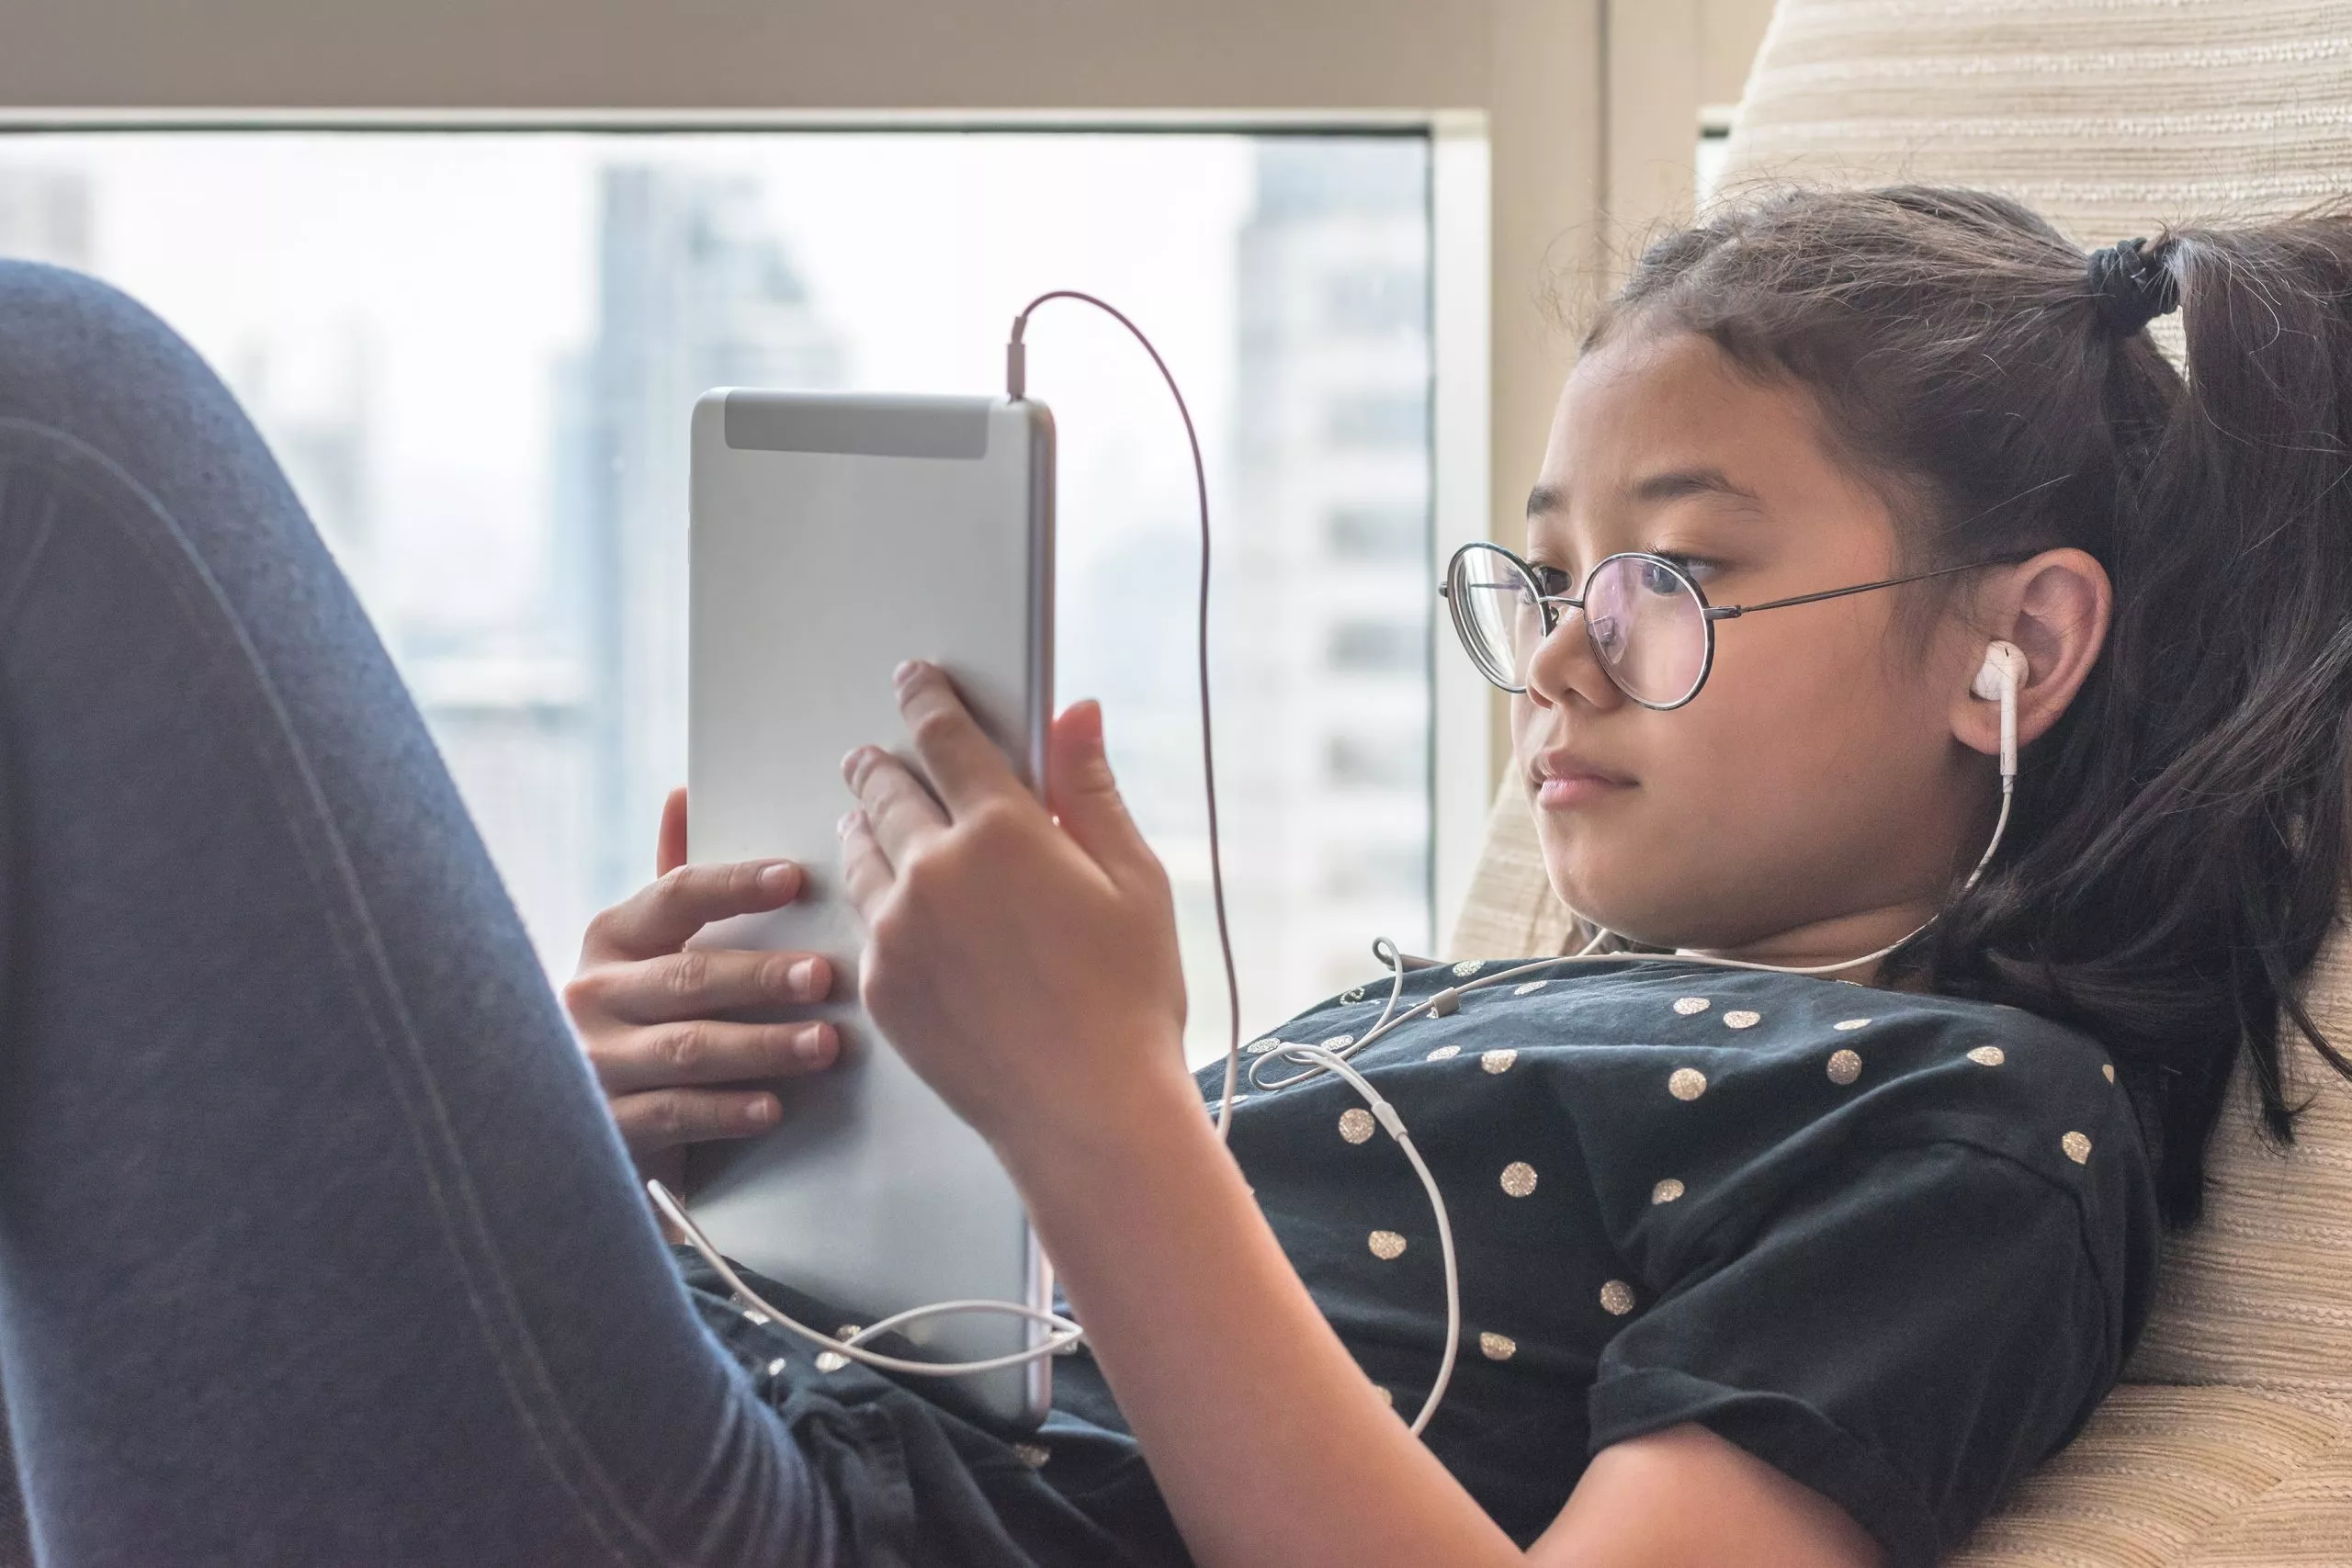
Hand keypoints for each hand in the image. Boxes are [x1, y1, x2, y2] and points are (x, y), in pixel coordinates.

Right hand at [565, 787, 839, 1188]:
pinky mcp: (606, 1126)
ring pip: (688, 1048)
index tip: (794, 878)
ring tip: (824, 1044)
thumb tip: (683, 791)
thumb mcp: (648, 949)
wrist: (577, 1123)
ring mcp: (594, 1061)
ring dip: (763, 1046)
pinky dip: (727, 1110)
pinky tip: (773, 1107)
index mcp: (612, 937)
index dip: (734, 885)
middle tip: (825, 976)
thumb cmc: (641, 1016)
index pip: (675, 896)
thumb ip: (675, 883)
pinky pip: (673, 1114)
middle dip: (761, 976)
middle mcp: (593, 993)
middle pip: (688, 977)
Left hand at [838, 661, 1193, 1160]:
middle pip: (886, 788)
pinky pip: (861, 918)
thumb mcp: (1133, 881)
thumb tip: (1076, 712)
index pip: (946, 737)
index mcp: (1004, 831)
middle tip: (876, 753)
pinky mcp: (881, 984)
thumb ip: (1090, 790)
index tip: (916, 680)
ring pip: (860, 850)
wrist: (1086, 1111)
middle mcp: (935, 871)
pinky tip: (886, 898)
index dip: (927, 698)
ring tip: (870, 816)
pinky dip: (871, 894)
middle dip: (881, 761)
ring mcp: (897, 930)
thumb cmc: (1128, 999)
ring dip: (864, 822)